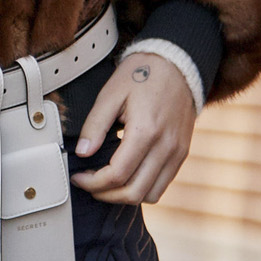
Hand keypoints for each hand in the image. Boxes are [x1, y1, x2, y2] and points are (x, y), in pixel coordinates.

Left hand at [69, 54, 197, 206]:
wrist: (178, 64)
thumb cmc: (142, 75)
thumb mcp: (111, 93)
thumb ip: (95, 125)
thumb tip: (83, 153)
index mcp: (146, 131)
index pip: (117, 175)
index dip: (93, 182)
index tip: (78, 177)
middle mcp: (166, 147)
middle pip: (134, 192)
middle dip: (106, 195)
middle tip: (88, 184)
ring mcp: (177, 152)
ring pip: (151, 195)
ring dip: (125, 196)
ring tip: (106, 183)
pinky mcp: (182, 154)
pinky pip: (163, 184)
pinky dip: (143, 188)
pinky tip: (126, 176)